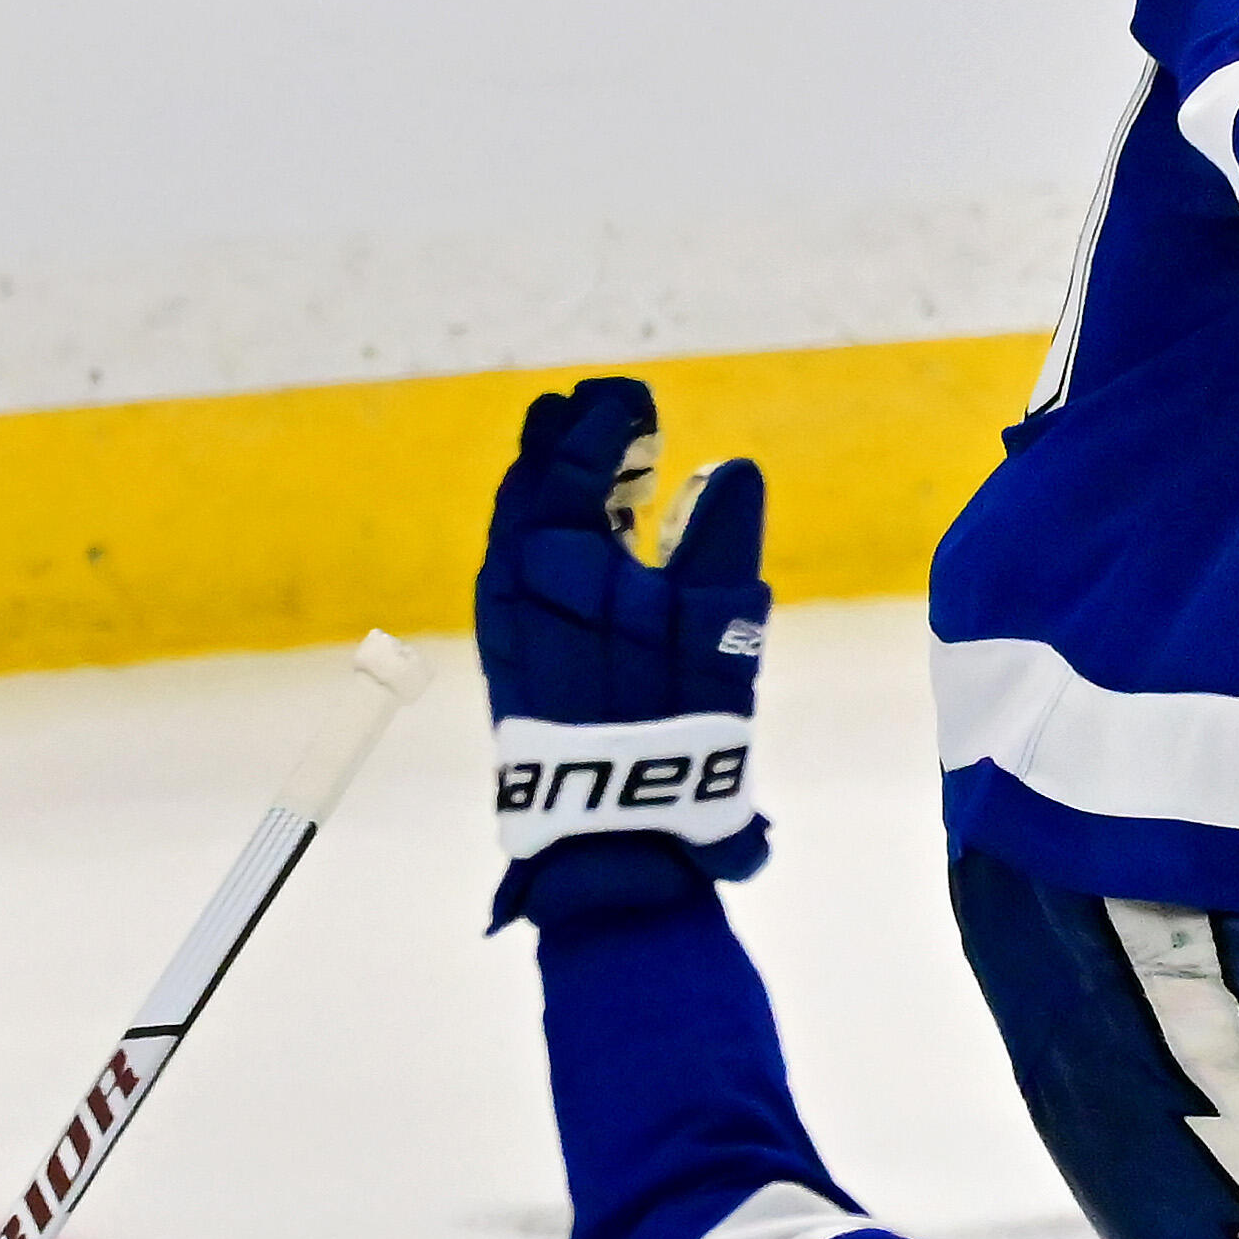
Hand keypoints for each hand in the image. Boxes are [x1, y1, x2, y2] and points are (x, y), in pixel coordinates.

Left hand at [480, 377, 769, 929]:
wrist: (611, 839)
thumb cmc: (674, 730)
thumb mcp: (717, 626)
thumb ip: (722, 538)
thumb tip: (731, 471)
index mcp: (558, 553)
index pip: (572, 457)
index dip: (606, 421)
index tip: (635, 399)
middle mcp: (517, 577)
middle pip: (533, 482)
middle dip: (568, 442)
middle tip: (606, 414)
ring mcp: (507, 619)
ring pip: (520, 526)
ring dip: (555, 489)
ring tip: (598, 470)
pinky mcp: (511, 660)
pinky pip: (518, 572)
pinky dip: (545, 540)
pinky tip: (581, 546)